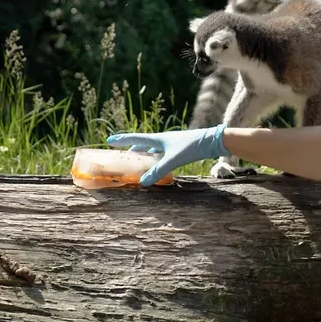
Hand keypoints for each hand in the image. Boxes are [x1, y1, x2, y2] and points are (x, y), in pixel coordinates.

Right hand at [106, 124, 231, 185]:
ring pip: (153, 149)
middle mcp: (163, 140)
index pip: (135, 138)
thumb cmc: (191, 147)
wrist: (211, 141)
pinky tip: (158, 166)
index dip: (122, 140)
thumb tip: (143, 182)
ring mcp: (172, 144)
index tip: (109, 140)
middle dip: (132, 149)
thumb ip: (158, 171)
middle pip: (143, 144)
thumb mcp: (173, 160)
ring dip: (144, 155)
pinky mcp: (179, 149)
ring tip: (137, 163)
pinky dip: (156, 159)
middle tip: (123, 155)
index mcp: (158, 139)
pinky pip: (162, 154)